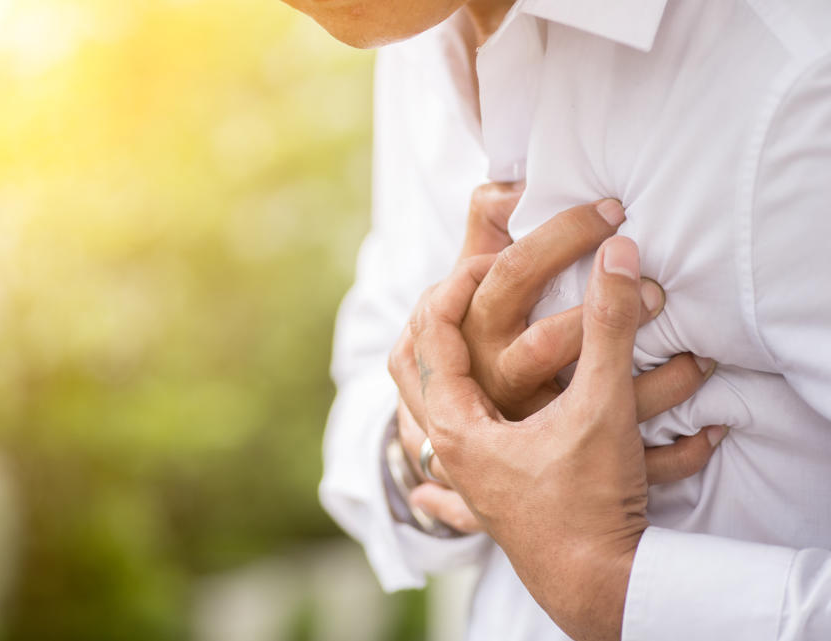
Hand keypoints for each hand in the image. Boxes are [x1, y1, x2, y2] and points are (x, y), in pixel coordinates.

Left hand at [412, 236, 720, 640]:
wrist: (601, 589)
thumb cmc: (590, 503)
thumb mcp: (603, 407)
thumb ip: (610, 327)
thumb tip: (617, 254)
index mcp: (458, 423)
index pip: (432, 333)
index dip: (456, 283)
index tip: (489, 256)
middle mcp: (449, 450)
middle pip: (410, 368)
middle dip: (434, 320)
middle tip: (464, 286)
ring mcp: (463, 478)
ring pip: (423, 412)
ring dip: (435, 368)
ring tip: (456, 334)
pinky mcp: (485, 500)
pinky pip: (444, 465)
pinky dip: (443, 437)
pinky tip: (435, 467)